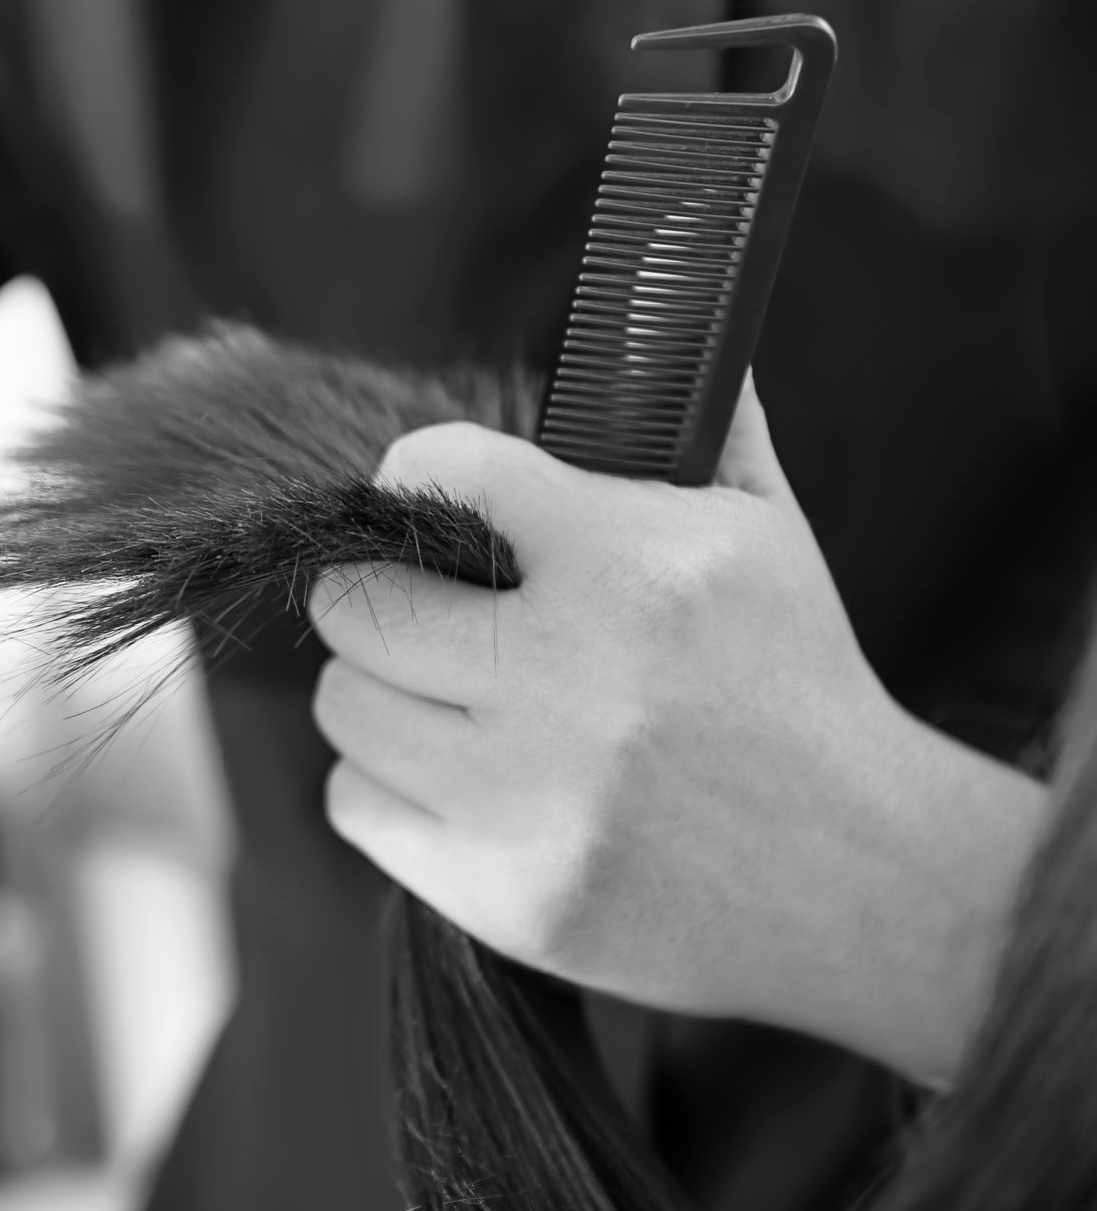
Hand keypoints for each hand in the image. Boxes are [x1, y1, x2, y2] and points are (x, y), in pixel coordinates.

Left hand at [308, 380, 1045, 1084]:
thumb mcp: (766, 536)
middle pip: (352, 602)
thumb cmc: (794, 686)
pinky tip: (468, 781)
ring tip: (455, 700)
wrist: (866, 881)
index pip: (437, 471)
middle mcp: (569, 682)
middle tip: (426, 609)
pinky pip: (355, 804)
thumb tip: (656, 316)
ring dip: (384, 694)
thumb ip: (697, 427)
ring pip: (344, 705)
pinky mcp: (501, 894)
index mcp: (632, 570)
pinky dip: (392, 789)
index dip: (419, 475)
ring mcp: (528, 799)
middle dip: (380, 594)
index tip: (432, 500)